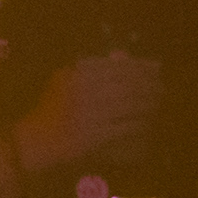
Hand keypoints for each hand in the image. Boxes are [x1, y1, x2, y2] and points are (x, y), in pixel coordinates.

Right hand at [11, 51, 166, 175]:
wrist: (36, 140)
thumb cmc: (52, 109)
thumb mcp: (65, 80)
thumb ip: (90, 67)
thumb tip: (123, 56)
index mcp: (77, 74)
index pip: (117, 66)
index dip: (141, 66)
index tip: (156, 67)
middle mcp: (84, 91)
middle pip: (128, 84)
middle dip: (149, 84)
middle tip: (162, 86)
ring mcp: (90, 113)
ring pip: (130, 104)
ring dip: (149, 102)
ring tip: (158, 101)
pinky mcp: (96, 134)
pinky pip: (126, 126)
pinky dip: (140, 122)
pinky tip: (147, 120)